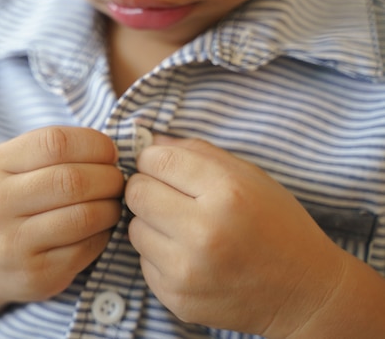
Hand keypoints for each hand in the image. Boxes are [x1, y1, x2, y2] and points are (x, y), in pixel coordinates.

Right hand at [0, 126, 123, 306]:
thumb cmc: (4, 201)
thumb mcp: (8, 166)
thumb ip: (51, 150)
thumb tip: (109, 148)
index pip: (55, 143)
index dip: (94, 144)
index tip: (108, 152)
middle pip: (72, 180)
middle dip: (109, 177)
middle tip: (117, 180)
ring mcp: (13, 245)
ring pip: (85, 216)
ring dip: (111, 207)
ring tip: (111, 203)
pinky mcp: (35, 276)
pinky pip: (87, 248)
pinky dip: (103, 234)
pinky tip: (98, 228)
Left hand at [125, 136, 347, 336]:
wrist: (304, 292)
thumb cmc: (277, 224)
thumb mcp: (250, 176)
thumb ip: (198, 152)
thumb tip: (151, 140)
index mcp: (227, 193)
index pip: (157, 160)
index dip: (153, 159)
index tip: (162, 166)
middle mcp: (204, 232)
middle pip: (136, 192)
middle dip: (147, 187)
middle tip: (169, 196)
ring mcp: (188, 270)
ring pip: (134, 228)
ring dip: (152, 223)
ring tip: (184, 228)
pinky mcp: (177, 298)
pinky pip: (144, 261)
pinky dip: (160, 254)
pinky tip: (189, 256)